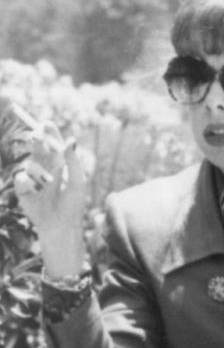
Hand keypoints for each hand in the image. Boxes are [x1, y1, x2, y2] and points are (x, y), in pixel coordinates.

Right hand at [12, 126, 89, 275]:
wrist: (60, 225)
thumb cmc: (73, 204)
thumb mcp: (78, 181)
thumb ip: (74, 161)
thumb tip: (71, 140)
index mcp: (61, 164)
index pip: (54, 144)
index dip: (49, 133)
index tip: (46, 122)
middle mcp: (46, 167)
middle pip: (37, 147)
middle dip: (36, 139)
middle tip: (36, 136)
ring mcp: (33, 177)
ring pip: (31, 163)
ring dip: (40, 172)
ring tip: (50, 184)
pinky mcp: (22, 188)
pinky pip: (21, 178)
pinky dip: (28, 183)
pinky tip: (36, 192)